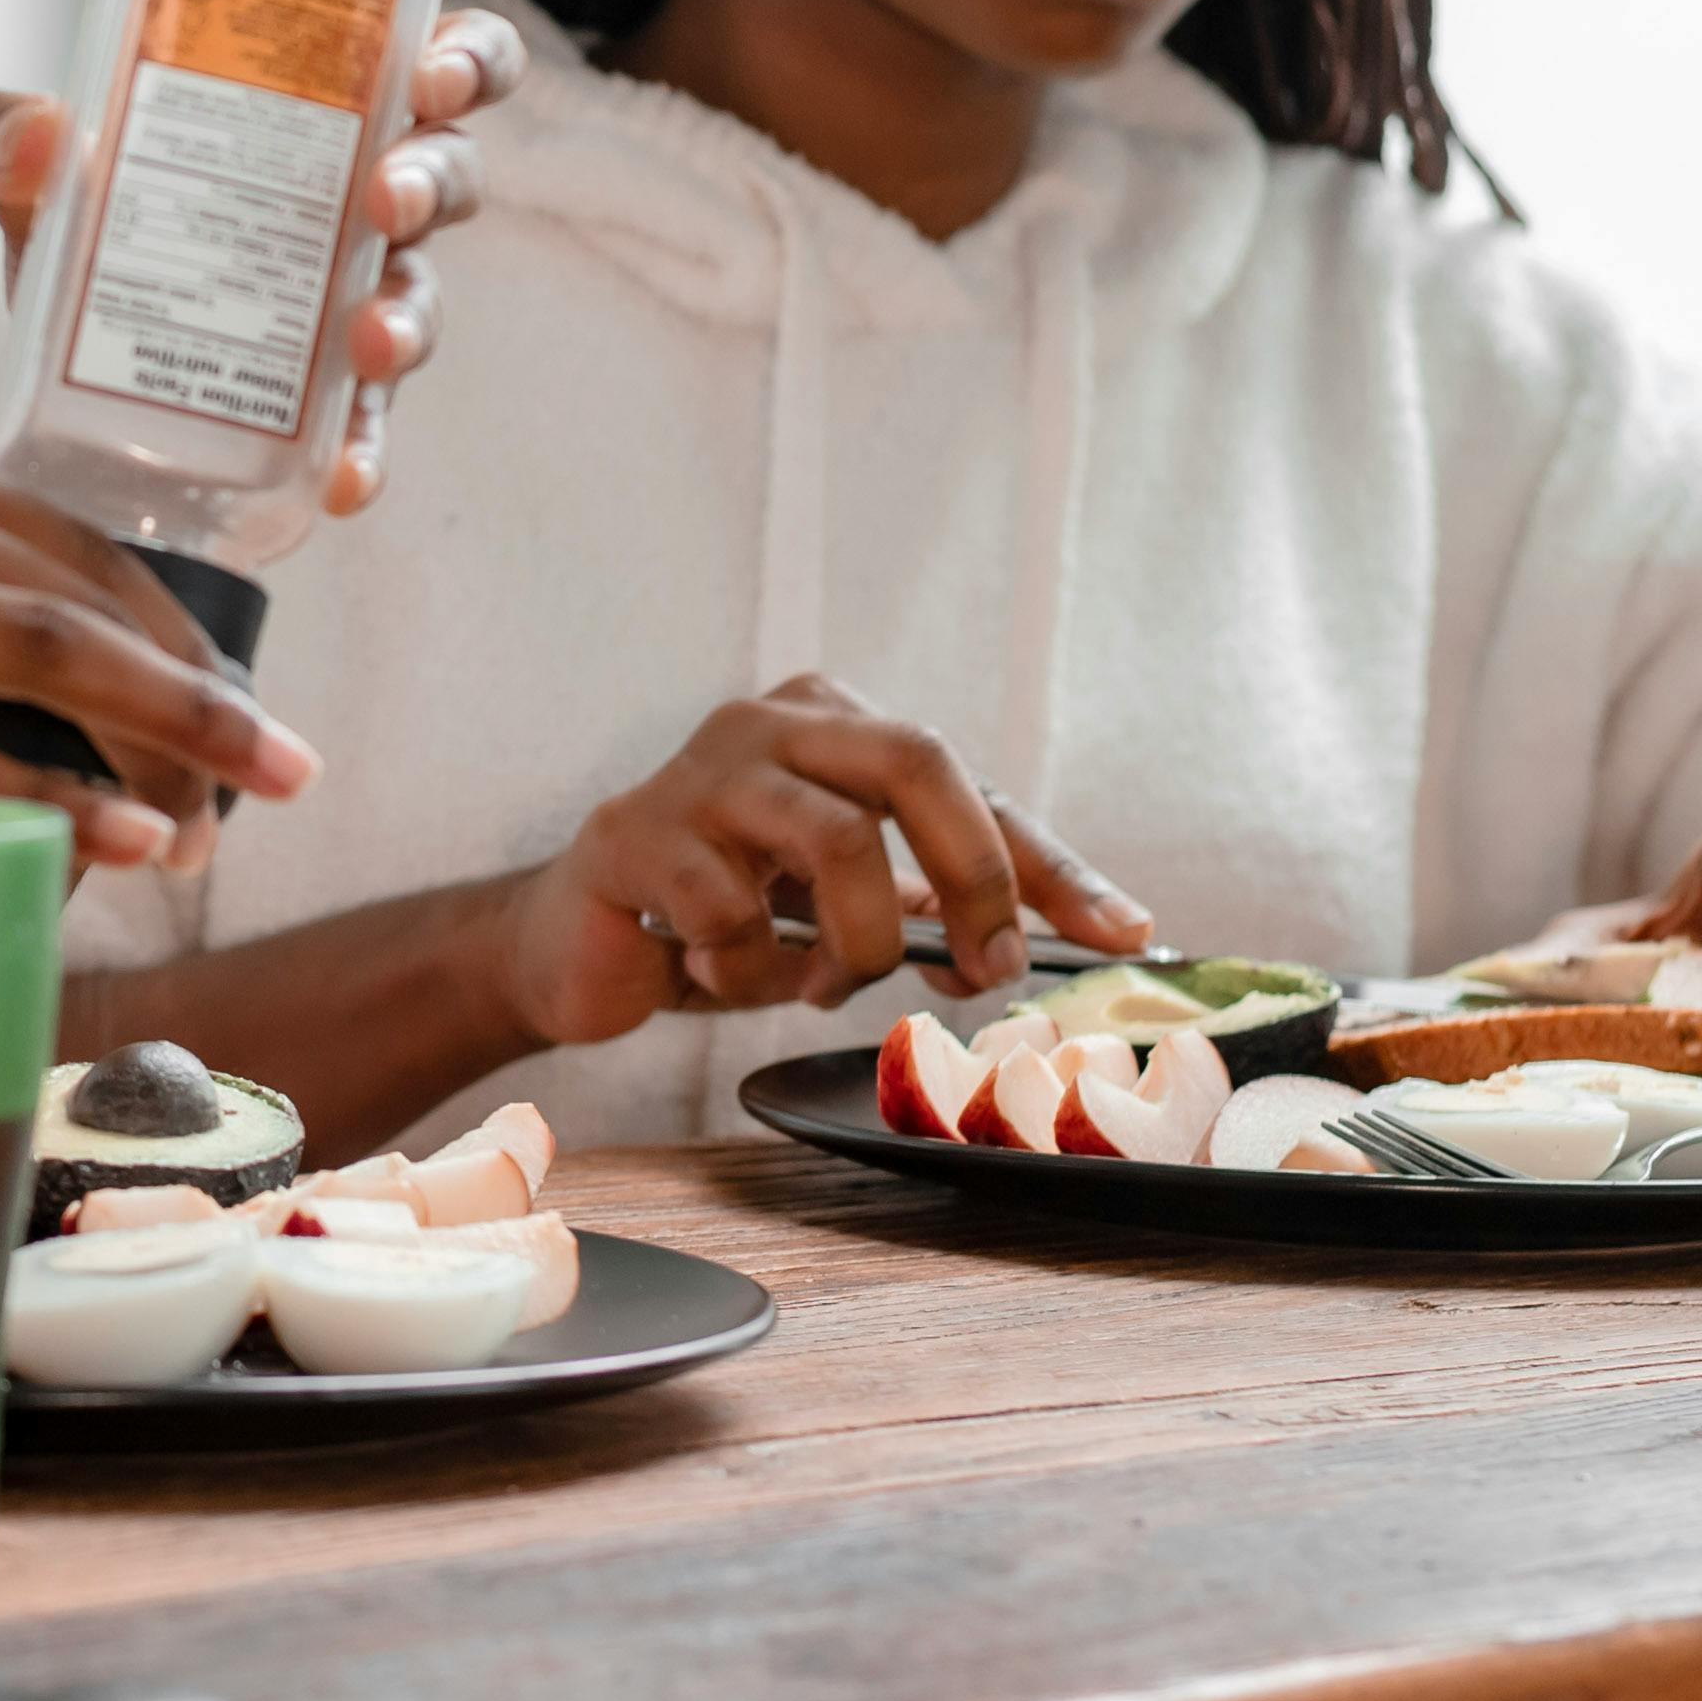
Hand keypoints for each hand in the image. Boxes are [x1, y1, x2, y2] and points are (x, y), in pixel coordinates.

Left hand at [0, 2, 528, 515]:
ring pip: (420, 298)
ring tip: (370, 343)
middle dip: (432, 180)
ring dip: (408, 318)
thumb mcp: (48, 166)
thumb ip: (16, 136)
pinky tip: (343, 480)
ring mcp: (354, 298)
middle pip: (447, 173)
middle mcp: (362, 196)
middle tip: (386, 198)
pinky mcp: (323, 395)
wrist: (58, 332)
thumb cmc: (92, 208)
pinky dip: (362, 448)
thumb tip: (25, 134)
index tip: (429, 74)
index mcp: (331, 105)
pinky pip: (364, 422)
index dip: (466, 59)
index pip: (444, 61)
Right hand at [0, 408, 319, 871]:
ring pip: (45, 657)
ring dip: (167, 739)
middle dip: (200, 685)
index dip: (156, 617)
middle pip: (81, 588)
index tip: (213, 687)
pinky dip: (50, 800)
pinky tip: (119, 841)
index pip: (51, 525)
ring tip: (238, 810)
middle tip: (280, 763)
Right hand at [482, 673, 1154, 1044]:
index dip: (1051, 865)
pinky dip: (751, 972)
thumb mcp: (846, 902)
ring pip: (837, 841)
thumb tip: (1078, 933)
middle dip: (976, 875)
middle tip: (986, 968)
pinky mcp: (634, 835)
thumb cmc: (726, 914)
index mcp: (833, 721)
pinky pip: (733, 915)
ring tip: (823, 980)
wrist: (579, 946)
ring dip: (855, 943)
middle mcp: (770, 722)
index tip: (1121, 930)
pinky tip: (721, 974)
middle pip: (916, 759)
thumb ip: (940, 905)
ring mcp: (698, 772)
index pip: (969, 782)